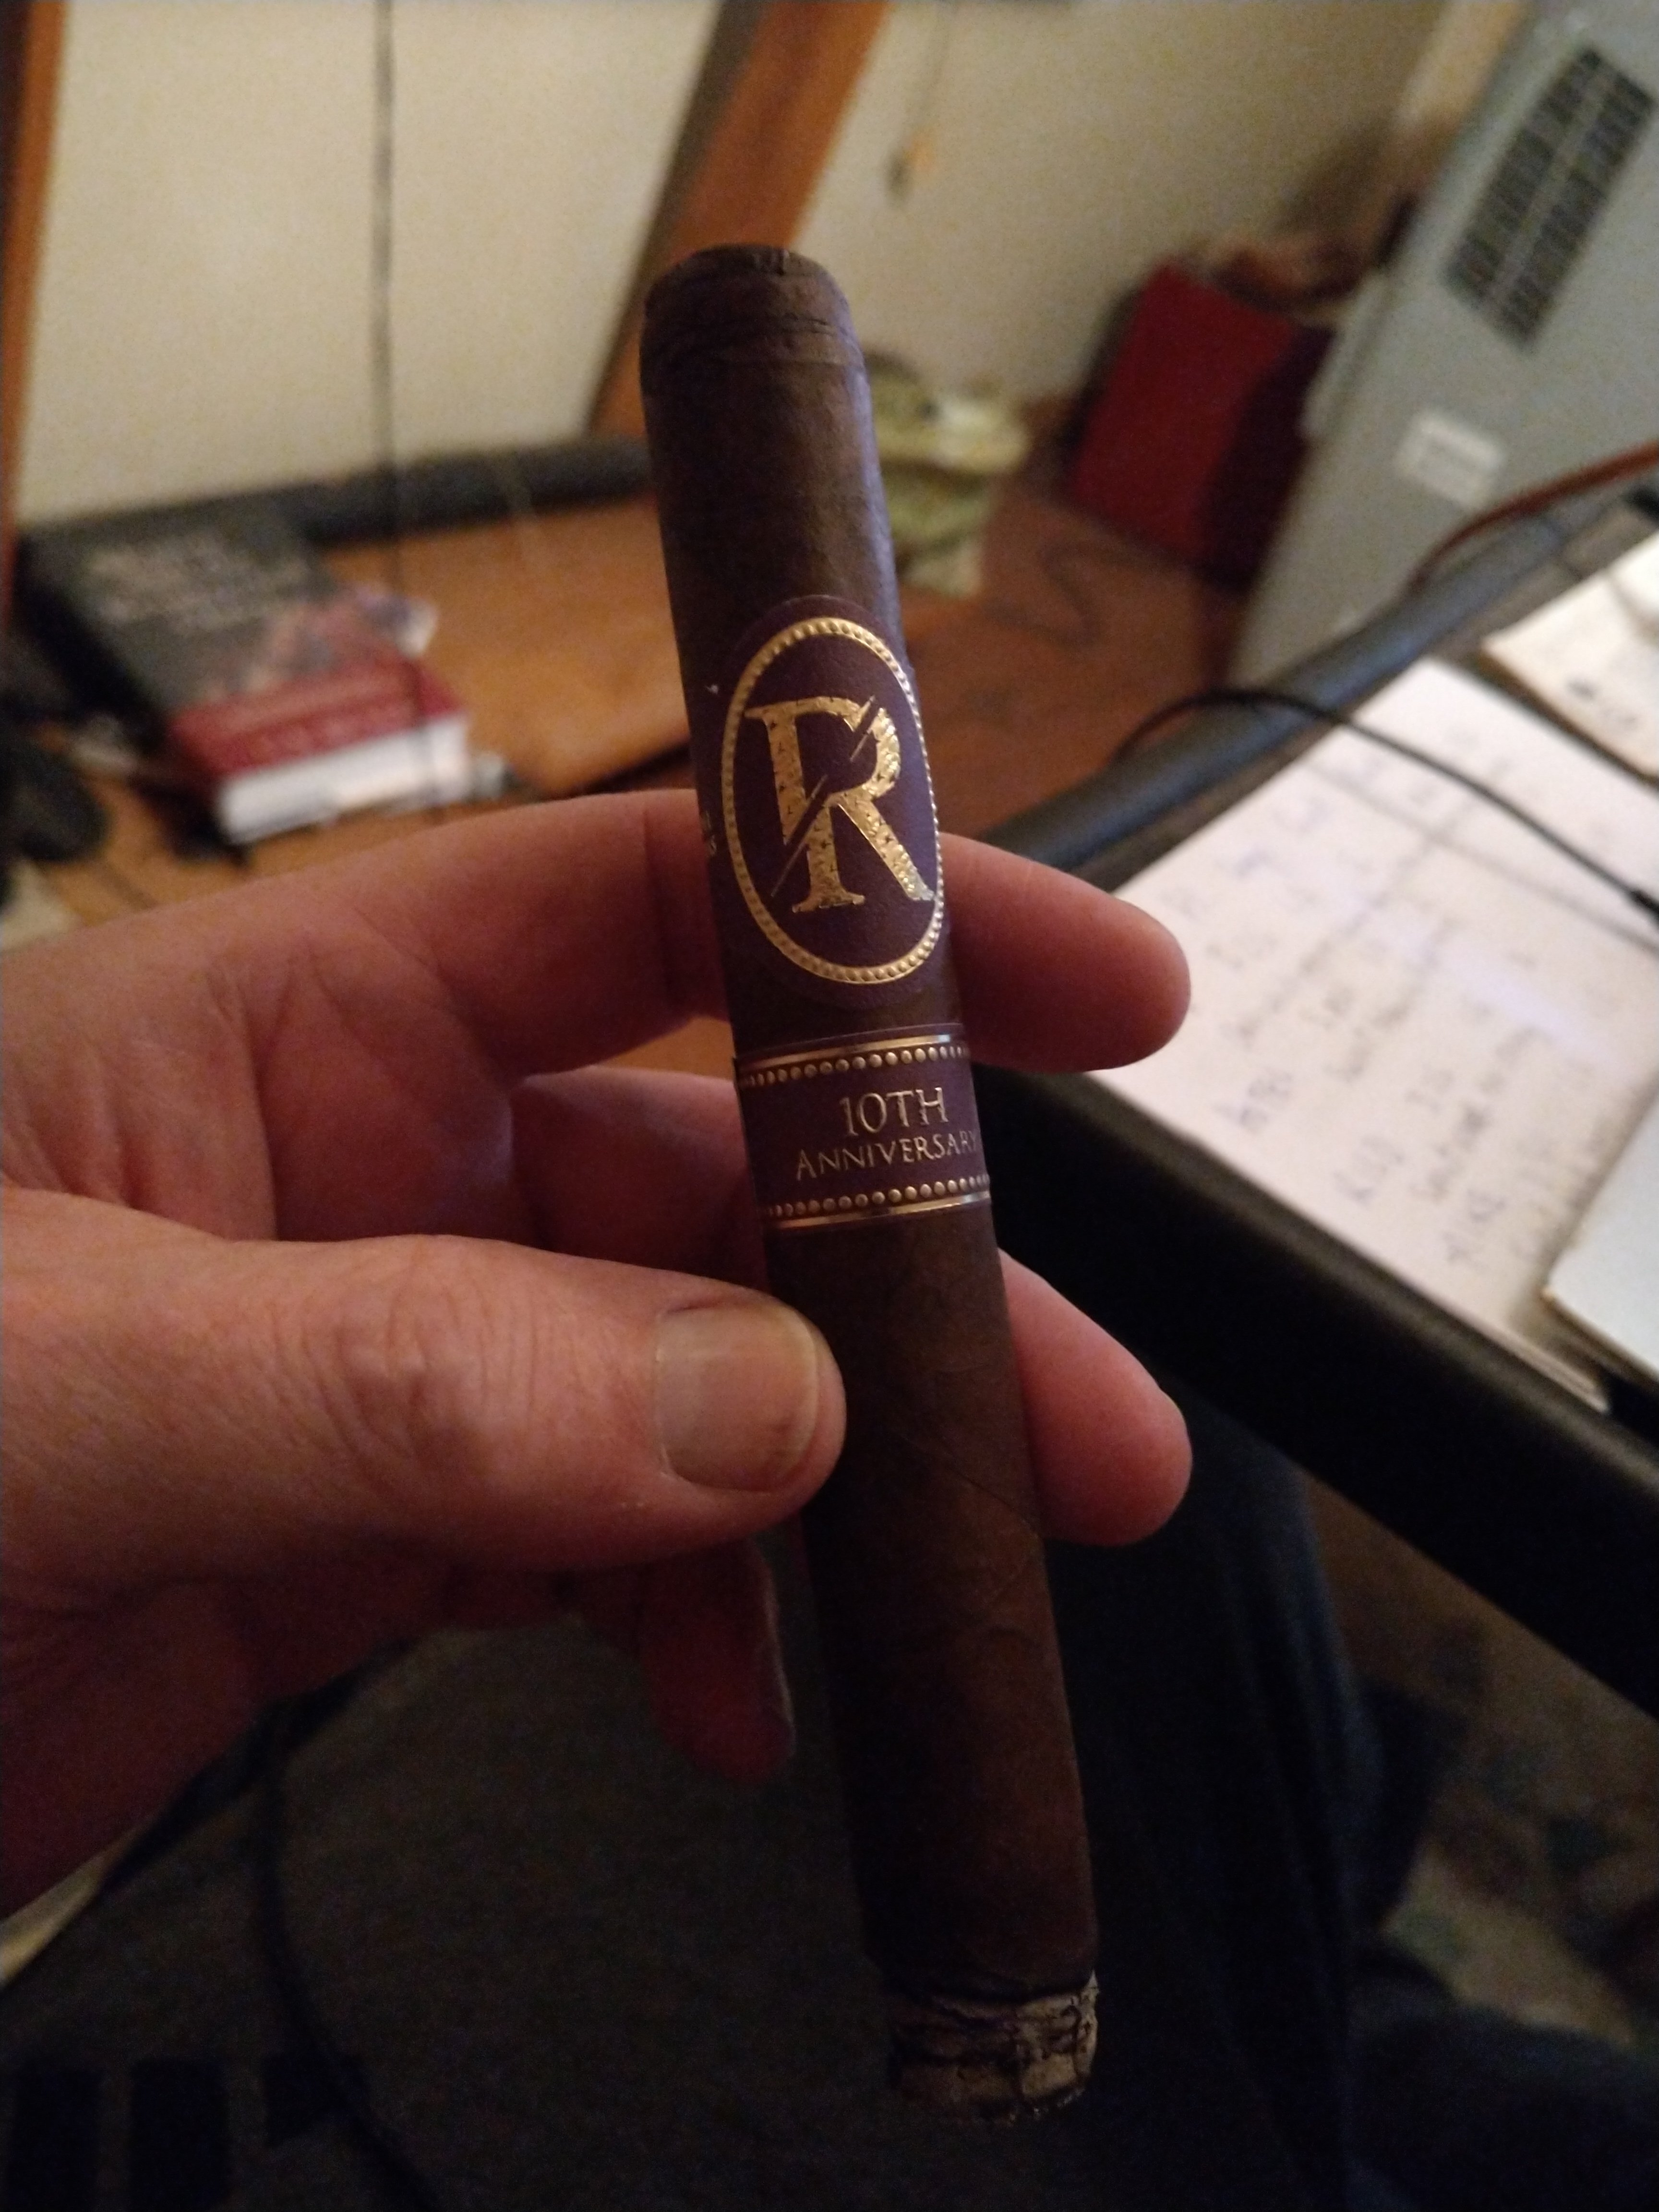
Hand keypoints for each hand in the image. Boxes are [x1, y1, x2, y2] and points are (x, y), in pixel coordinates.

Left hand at [1, 792, 1188, 1907]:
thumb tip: (756, 1414)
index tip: (1091, 982)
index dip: (873, 922)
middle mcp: (358, 1165)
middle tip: (1092, 1428)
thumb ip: (400, 1385)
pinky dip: (694, 1617)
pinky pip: (595, 1543)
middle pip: (712, 1180)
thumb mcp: (56, 1387)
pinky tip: (745, 1702)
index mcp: (287, 1023)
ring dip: (840, 1477)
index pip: (640, 903)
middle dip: (917, 1289)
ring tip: (976, 1588)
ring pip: (684, 1375)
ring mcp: (376, 1355)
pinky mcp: (361, 1528)